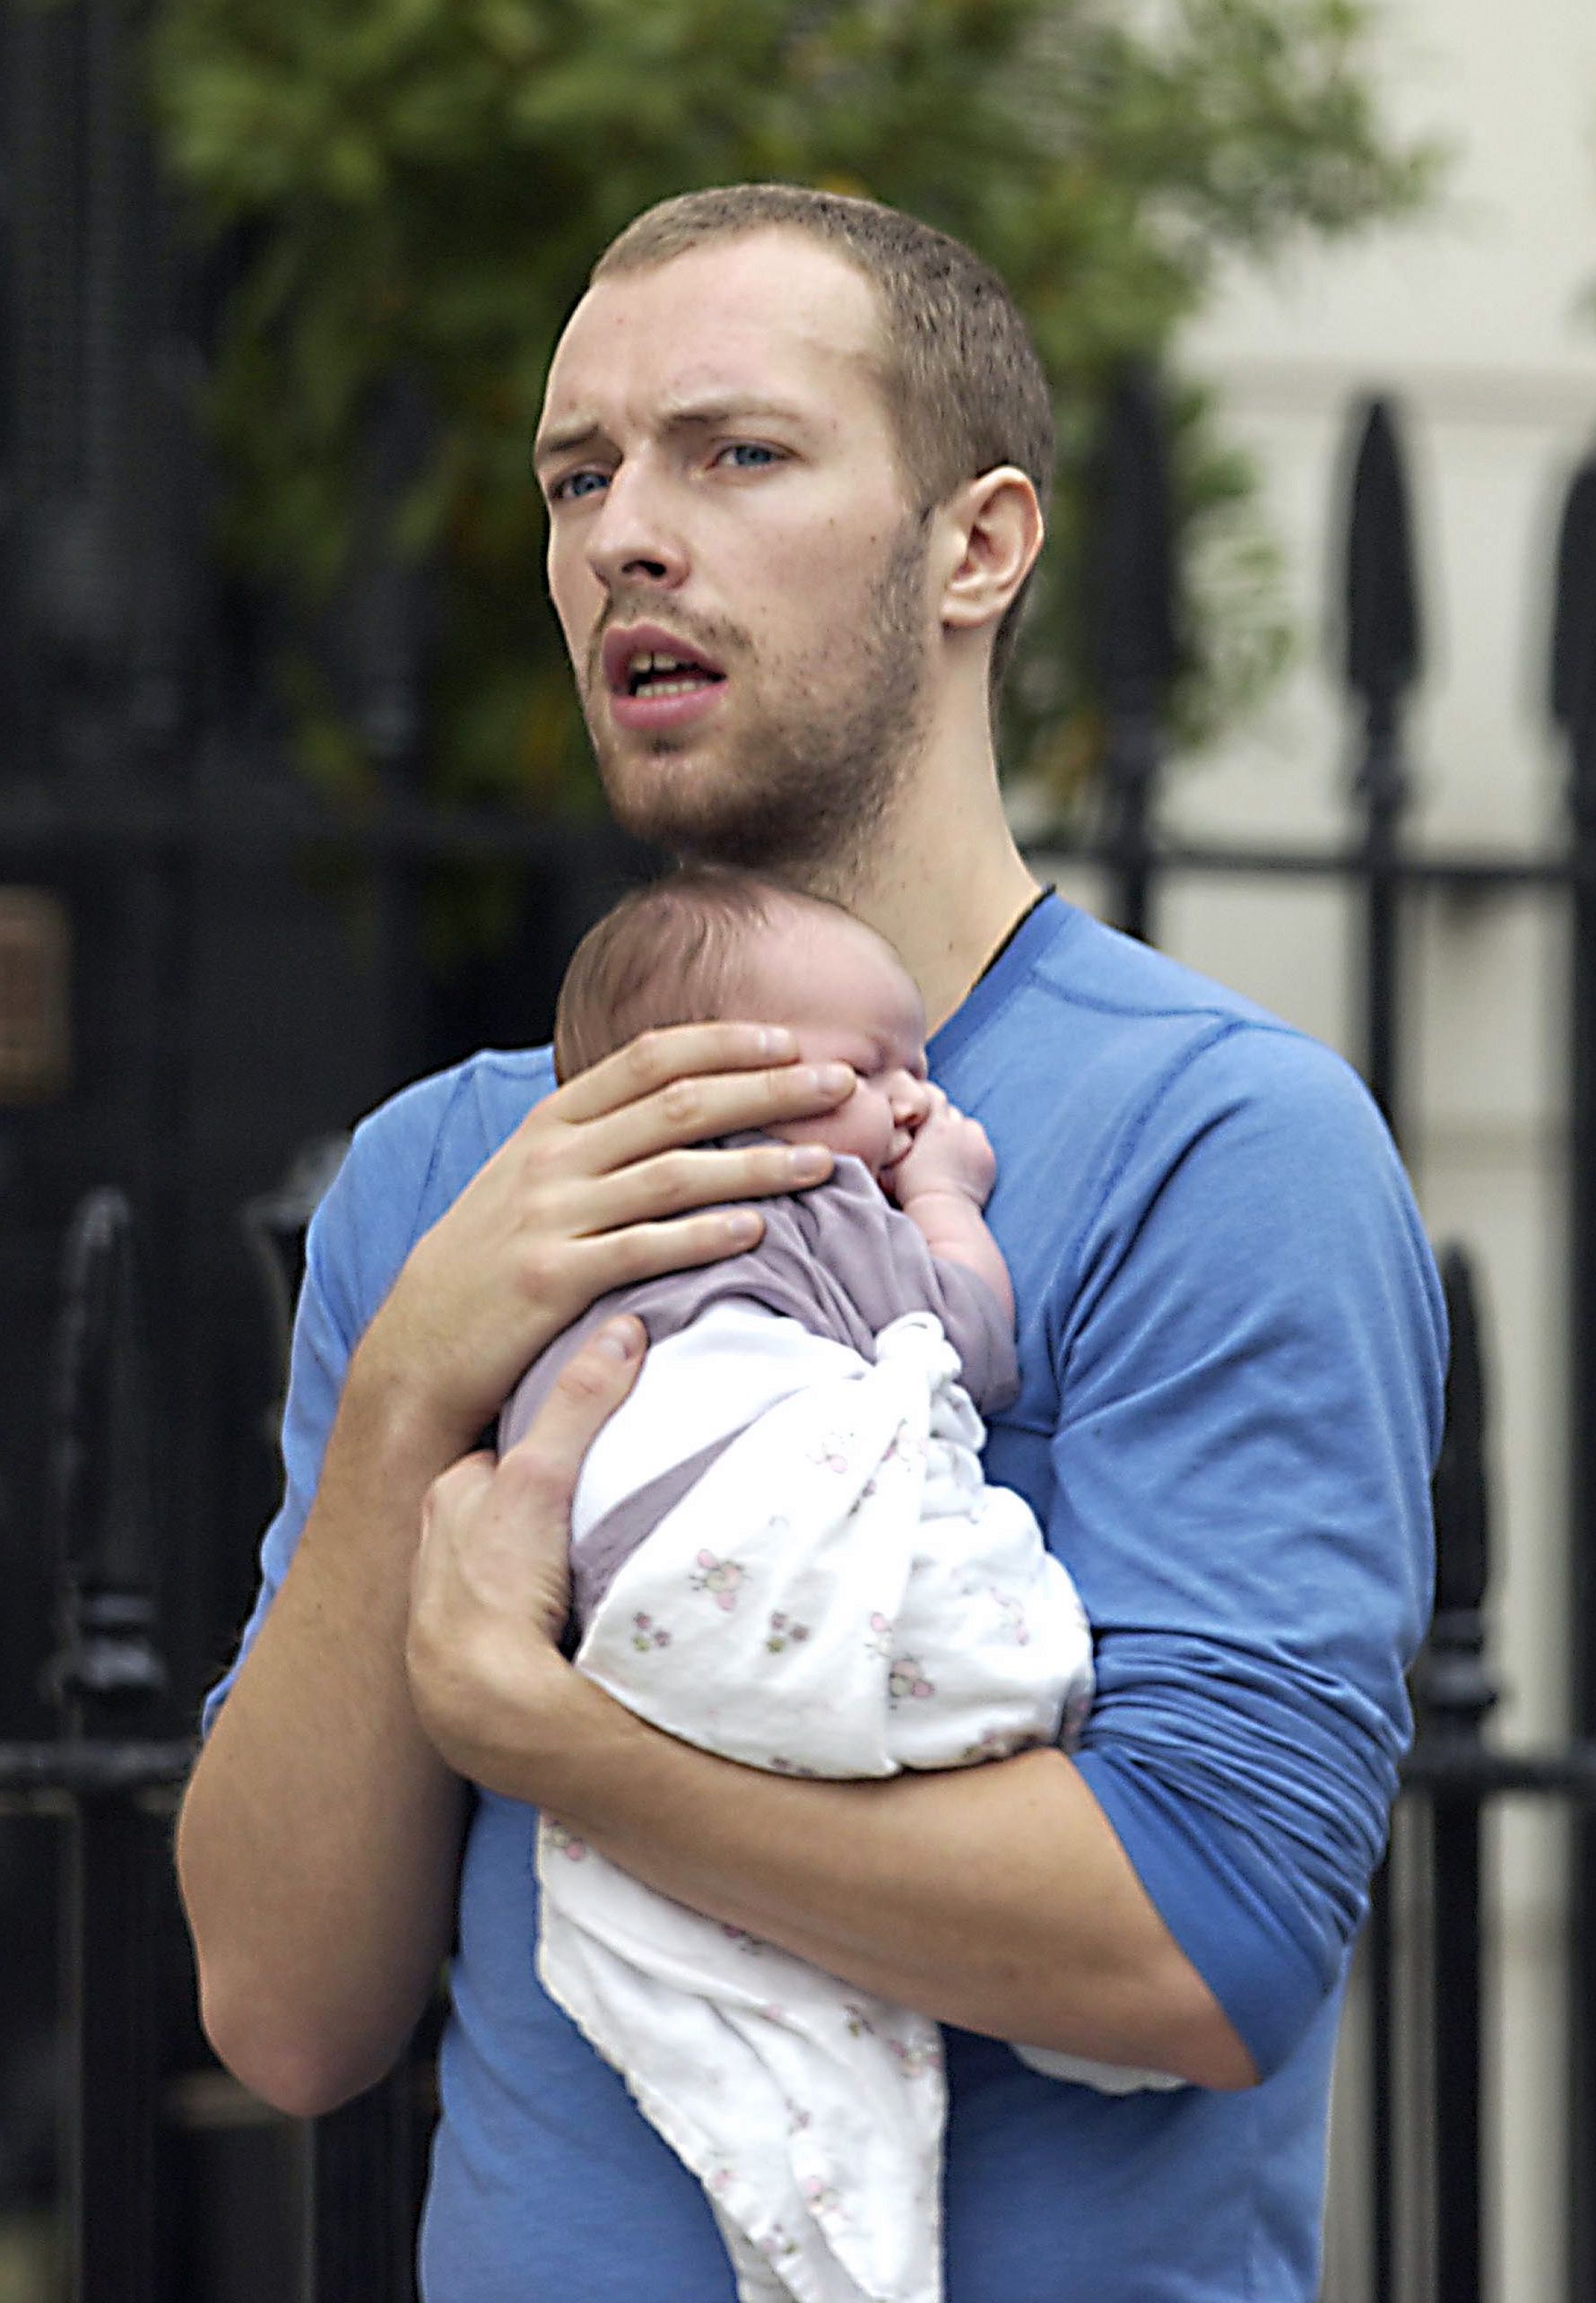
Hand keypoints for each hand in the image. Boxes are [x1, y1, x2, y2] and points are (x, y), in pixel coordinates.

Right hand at [352, 1024, 853, 1454]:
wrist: (418, 1345)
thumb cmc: (489, 1262)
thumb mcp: (530, 1180)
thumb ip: (597, 1141)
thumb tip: (681, 1107)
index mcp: (552, 1124)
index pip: (649, 1058)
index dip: (725, 1042)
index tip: (790, 1040)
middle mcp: (553, 1159)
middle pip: (679, 1104)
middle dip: (770, 1088)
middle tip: (843, 1082)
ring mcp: (551, 1217)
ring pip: (674, 1173)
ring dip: (759, 1163)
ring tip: (825, 1161)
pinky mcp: (552, 1280)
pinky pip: (643, 1249)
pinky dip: (704, 1235)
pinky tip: (757, 1229)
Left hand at [405, 1316, 645, 1794]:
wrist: (481, 1699)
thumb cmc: (499, 1580)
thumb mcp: (541, 1477)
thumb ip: (580, 1403)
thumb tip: (623, 1330)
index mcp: (449, 1498)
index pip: (499, 1456)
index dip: (539, 1446)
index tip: (577, 1451)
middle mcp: (436, 1548)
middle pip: (496, 1508)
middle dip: (533, 1507)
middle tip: (586, 1511)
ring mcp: (447, 1606)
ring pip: (494, 1566)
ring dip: (528, 1566)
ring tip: (576, 1573)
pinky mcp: (464, 1659)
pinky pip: (496, 1620)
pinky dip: (520, 1617)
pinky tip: (556, 1626)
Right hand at [888, 1087, 996, 1213]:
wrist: (943, 1210)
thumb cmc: (912, 1188)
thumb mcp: (892, 1162)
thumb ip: (892, 1142)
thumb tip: (885, 1134)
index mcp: (935, 1125)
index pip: (934, 1095)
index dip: (926, 1099)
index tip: (919, 1110)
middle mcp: (959, 1129)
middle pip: (951, 1111)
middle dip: (941, 1118)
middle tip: (930, 1135)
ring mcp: (977, 1143)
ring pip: (968, 1126)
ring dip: (958, 1132)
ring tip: (947, 1150)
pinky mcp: (989, 1159)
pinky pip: (980, 1145)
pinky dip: (972, 1149)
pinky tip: (962, 1164)